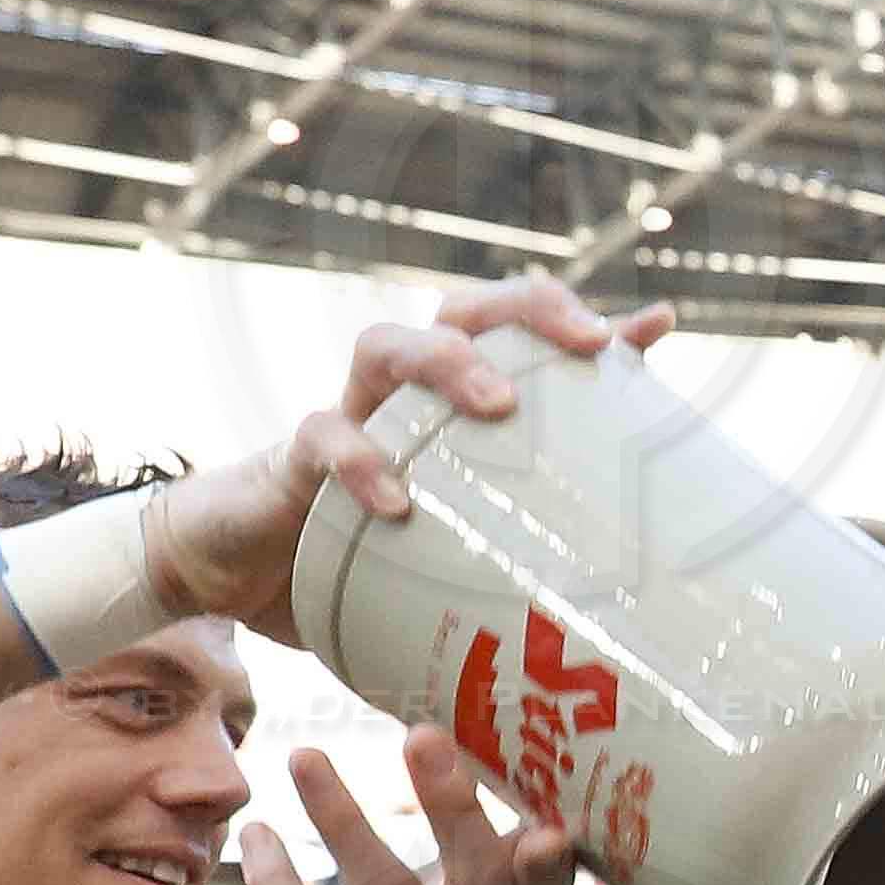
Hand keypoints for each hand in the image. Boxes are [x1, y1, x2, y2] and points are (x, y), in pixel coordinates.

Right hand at [135, 277, 654, 633]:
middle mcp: (399, 394)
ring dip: (445, 361)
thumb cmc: (366, 550)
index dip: (577, 320)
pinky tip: (399, 504)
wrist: (236, 572)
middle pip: (457, 311)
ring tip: (497, 404)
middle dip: (520, 311)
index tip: (648, 332)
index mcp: (445, 405)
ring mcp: (345, 417)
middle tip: (584, 347)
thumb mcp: (457, 535)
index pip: (512, 332)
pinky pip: (322, 437)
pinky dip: (361, 463)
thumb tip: (618, 546)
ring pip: (385, 346)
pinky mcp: (291, 463)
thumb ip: (521, 522)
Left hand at [256, 727, 576, 884]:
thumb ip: (513, 870)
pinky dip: (279, 880)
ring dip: (343, 820)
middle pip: (477, 883)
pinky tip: (259, 835)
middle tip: (422, 734)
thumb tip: (546, 792)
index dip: (551, 860)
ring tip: (305, 756)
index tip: (549, 822)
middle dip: (453, 808)